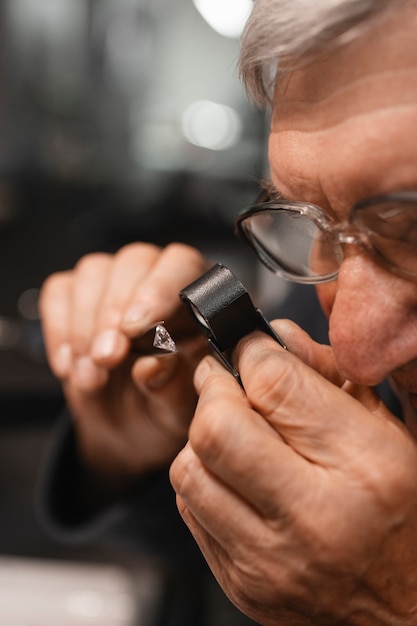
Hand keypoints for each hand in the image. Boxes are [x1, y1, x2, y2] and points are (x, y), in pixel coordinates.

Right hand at [40, 242, 209, 477]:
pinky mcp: (76, 295)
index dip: (157, 290)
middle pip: (134, 262)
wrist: (129, 429)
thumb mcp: (177, 413)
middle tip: (107, 359)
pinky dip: (60, 330)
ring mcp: (115, 282)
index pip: (182, 265)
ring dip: (85, 327)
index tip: (135, 328)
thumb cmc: (164, 409)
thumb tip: (155, 364)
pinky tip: (70, 366)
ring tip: (91, 377)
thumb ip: (172, 388)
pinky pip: (60, 292)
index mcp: (197, 300)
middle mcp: (158, 280)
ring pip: (94, 273)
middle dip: (114, 312)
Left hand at [170, 320, 416, 624]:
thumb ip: (330, 377)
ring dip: (204, 437)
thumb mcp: (387, 432)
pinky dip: (205, 479)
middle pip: (216, 427)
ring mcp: (269, 559)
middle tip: (228, 382)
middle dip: (214, 389)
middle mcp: (313, 517)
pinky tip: (236, 478)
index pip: (275, 385)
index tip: (251, 348)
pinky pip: (191, 509)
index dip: (252, 351)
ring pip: (189, 468)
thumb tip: (274, 338)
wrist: (404, 609)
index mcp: (365, 468)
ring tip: (235, 434)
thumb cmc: (403, 514)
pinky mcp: (240, 583)